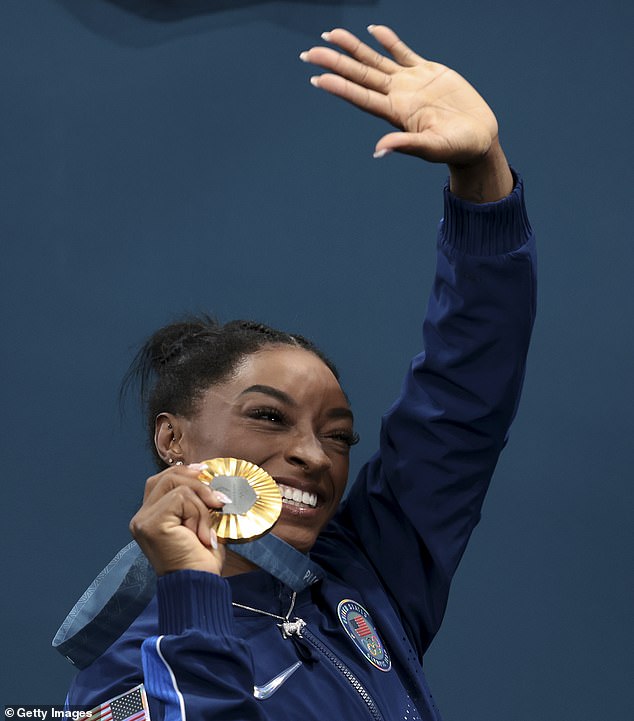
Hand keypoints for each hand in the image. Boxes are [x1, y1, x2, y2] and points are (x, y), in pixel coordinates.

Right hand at [130, 463, 228, 575]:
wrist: (198, 585)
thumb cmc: (200, 560)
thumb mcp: (200, 523)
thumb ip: (197, 501)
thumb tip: (208, 476)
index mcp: (150, 517)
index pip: (162, 480)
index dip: (184, 472)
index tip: (205, 471)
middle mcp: (141, 517)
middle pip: (167, 477)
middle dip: (197, 483)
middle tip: (217, 501)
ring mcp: (143, 520)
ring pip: (177, 485)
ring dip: (201, 504)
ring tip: (206, 529)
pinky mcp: (151, 523)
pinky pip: (182, 498)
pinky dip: (198, 513)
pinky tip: (200, 534)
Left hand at [302, 25, 512, 200]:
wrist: (477, 138)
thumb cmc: (456, 148)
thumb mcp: (431, 147)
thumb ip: (406, 145)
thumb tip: (379, 150)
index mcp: (396, 113)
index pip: (361, 96)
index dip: (339, 86)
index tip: (317, 77)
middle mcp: (398, 96)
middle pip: (360, 74)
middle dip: (335, 62)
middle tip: (309, 52)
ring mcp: (411, 82)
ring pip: (375, 60)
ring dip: (353, 48)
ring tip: (331, 35)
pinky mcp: (428, 72)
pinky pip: (403, 52)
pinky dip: (388, 41)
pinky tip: (372, 32)